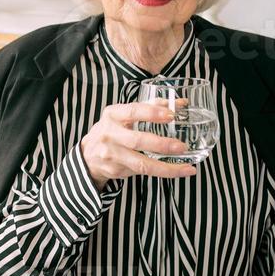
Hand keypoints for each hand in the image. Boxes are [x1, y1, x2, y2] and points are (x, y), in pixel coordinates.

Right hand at [80, 100, 196, 191]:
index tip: (171, 115)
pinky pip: (141, 173)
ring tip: (186, 167)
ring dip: (167, 167)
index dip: (152, 113)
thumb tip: (180, 103)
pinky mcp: (115, 170)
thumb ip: (150, 107)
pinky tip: (175, 171)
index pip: (133, 111)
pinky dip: (161, 172)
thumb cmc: (113, 130)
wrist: (88, 154)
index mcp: (112, 115)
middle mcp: (109, 134)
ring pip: (141, 164)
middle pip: (138, 140)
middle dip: (162, 144)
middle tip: (182, 146)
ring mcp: (110, 154)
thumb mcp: (124, 115)